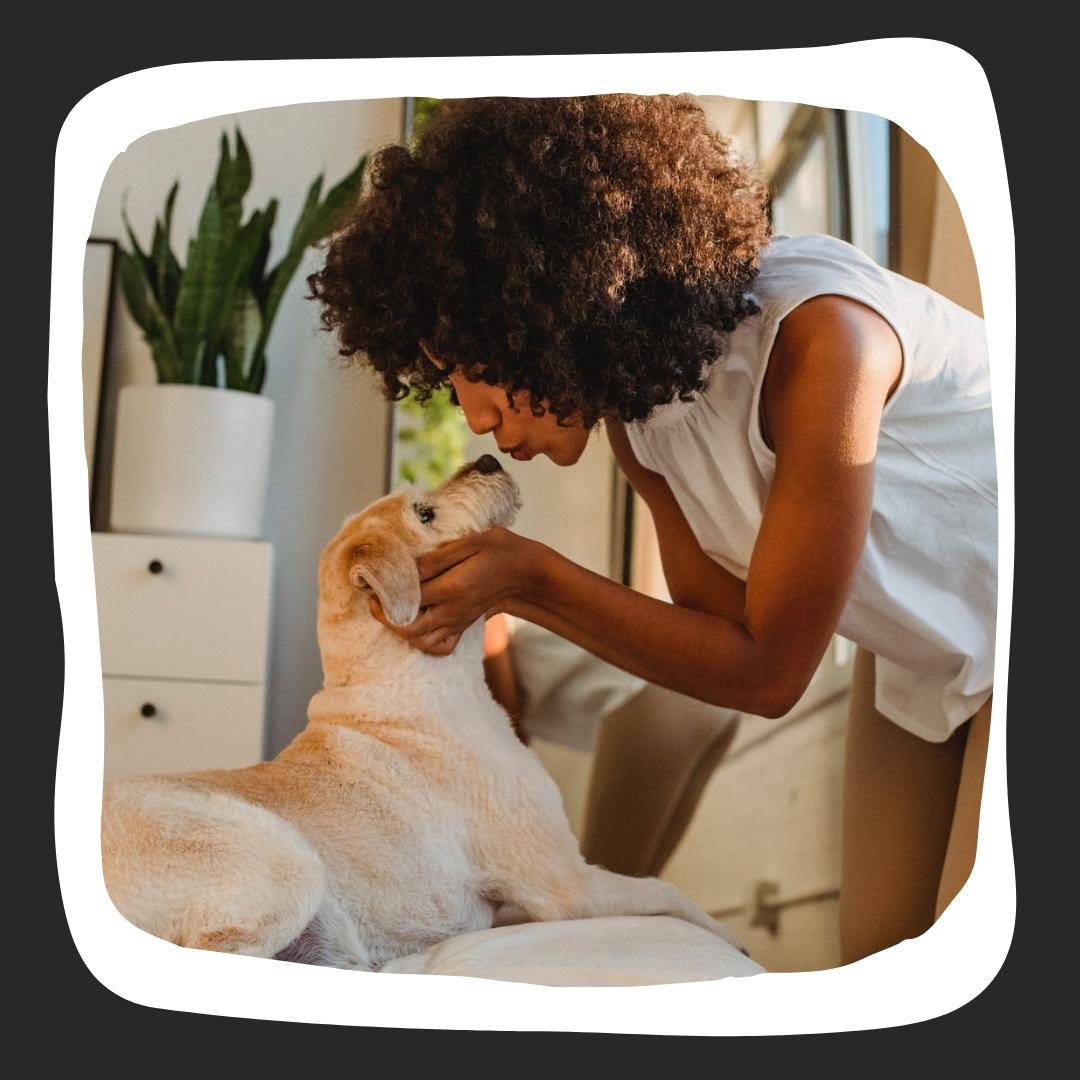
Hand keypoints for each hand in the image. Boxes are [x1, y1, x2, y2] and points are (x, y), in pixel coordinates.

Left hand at [369, 526, 539, 655]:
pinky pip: (440, 647)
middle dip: (385, 617)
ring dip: (401, 630)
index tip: (374, 582)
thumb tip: (408, 569)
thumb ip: (437, 558)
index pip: (410, 599)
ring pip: (421, 642)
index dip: (387, 593)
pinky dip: (423, 642)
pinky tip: (418, 625)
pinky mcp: (463, 627)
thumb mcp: (470, 542)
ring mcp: (458, 622)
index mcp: (454, 587)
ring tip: (392, 611)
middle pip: (410, 629)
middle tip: (376, 600)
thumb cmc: (498, 550)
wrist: (525, 571)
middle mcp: (454, 610)